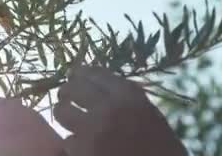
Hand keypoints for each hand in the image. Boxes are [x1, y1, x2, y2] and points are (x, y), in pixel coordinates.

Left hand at [55, 66, 186, 155]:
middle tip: (65, 96)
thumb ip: (123, 95)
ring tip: (69, 118)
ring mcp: (93, 130)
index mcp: (128, 95)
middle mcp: (109, 107)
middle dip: (67, 91)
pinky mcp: (82, 152)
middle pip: (73, 88)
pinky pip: (67, 140)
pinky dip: (73, 143)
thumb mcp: (147, 110)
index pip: (94, 74)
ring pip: (62, 112)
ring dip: (64, 114)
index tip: (75, 74)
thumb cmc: (159, 144)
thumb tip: (94, 82)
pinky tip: (84, 145)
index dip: (81, 73)